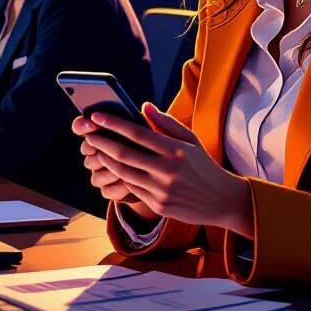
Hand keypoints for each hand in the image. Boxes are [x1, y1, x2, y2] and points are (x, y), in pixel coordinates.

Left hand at [73, 103, 252, 236]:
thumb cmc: (204, 165)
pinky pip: (132, 188)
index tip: (97, 115)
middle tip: (89, 133)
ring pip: (124, 173)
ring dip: (107, 160)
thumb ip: (165, 122)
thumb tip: (143, 106)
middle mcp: (167, 170)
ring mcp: (161, 190)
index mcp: (175, 150)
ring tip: (97, 150)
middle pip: (124, 154)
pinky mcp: (158, 205)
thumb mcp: (190, 139)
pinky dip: (120, 176)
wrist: (222, 200)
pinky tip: (114, 167)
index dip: (113, 124)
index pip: (137, 133)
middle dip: (102, 142)